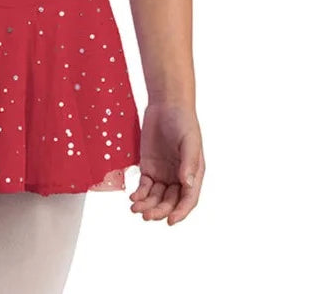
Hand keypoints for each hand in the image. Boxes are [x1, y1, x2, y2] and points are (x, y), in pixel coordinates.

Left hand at [130, 101, 203, 224]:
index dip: (181, 212)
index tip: (170, 221)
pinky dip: (139, 194)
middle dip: (159, 211)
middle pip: (170, 202)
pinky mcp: (148, 167)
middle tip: (147, 215)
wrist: (166, 105)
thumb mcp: (190, 141)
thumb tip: (186, 183)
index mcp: (193, 174)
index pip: (188, 199)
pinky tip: (133, 198)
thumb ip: (188, 162)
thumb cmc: (183, 121)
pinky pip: (144, 186)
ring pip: (155, 197)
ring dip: (147, 205)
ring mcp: (163, 174)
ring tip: (136, 209)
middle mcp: (178, 177)